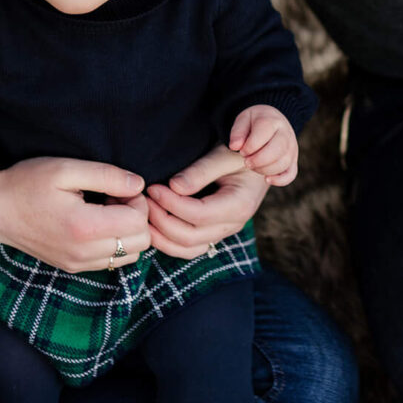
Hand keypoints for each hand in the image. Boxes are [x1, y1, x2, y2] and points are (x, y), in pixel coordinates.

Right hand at [0, 157, 151, 272]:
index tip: (117, 187)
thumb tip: (138, 184)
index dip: (137, 200)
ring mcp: (79, 264)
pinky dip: (114, 243)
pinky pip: (112, 261)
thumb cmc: (26, 184)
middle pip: (141, 242)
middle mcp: (85, 253)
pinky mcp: (73, 267)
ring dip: (127, 231)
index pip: (139, 222)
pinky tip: (95, 223)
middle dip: (136, 216)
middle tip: (114, 197)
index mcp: (85, 227)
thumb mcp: (65, 169)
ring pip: (130, 255)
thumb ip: (106, 175)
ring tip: (105, 210)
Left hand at [145, 142, 271, 258]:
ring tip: (143, 216)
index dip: (170, 204)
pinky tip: (153, 227)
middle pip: (190, 236)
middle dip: (161, 220)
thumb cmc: (241, 153)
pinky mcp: (213, 232)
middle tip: (143, 201)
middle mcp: (233, 224)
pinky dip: (168, 242)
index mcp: (239, 205)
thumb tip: (174, 187)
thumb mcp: (225, 154)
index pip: (198, 214)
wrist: (259, 159)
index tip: (152, 188)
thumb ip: (201, 170)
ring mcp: (223, 231)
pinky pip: (189, 248)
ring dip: (161, 237)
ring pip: (188, 249)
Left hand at [228, 104, 298, 185]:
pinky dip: (280, 180)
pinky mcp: (293, 161)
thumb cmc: (254, 123)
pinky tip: (267, 180)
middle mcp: (286, 134)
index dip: (250, 146)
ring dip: (265, 169)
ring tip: (252, 166)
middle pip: (277, 150)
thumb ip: (237, 132)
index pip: (263, 134)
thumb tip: (235, 147)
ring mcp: (292, 148)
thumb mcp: (243, 121)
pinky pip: (291, 174)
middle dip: (258, 160)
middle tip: (246, 162)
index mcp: (272, 121)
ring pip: (283, 163)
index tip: (242, 150)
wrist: (271, 122)